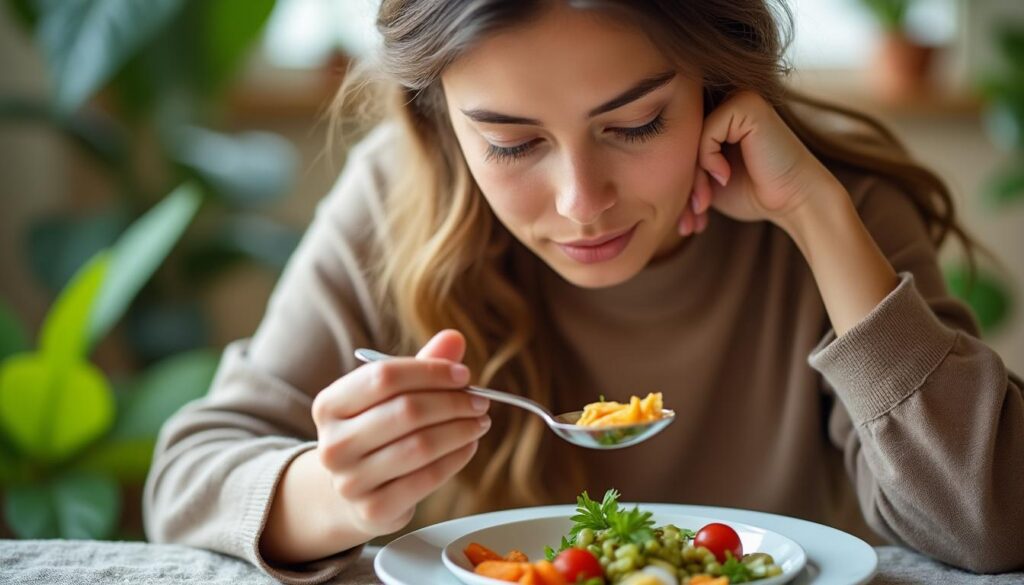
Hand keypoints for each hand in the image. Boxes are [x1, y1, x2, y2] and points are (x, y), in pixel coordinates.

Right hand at [310, 329, 490, 536]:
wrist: (350, 493)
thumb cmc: (376, 432)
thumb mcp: (389, 396)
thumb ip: (421, 365)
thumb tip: (454, 338)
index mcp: (329, 404)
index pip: (384, 376)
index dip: (430, 372)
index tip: (463, 374)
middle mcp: (332, 443)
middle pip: (406, 411)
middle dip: (452, 402)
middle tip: (480, 400)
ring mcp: (350, 481)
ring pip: (420, 446)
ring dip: (460, 430)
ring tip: (480, 421)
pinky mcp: (373, 509)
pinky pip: (427, 478)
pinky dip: (456, 458)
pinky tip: (469, 446)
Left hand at [677, 91, 841, 235]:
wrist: (794, 201)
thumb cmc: (752, 193)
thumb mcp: (705, 179)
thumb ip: (681, 164)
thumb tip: (641, 166)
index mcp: (716, 114)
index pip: (674, 138)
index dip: (674, 176)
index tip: (685, 213)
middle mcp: (726, 99)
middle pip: (677, 136)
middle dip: (679, 181)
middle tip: (691, 215)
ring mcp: (737, 96)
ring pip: (688, 135)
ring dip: (691, 177)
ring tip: (703, 204)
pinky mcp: (747, 102)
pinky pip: (705, 131)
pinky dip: (708, 160)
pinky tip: (725, 177)